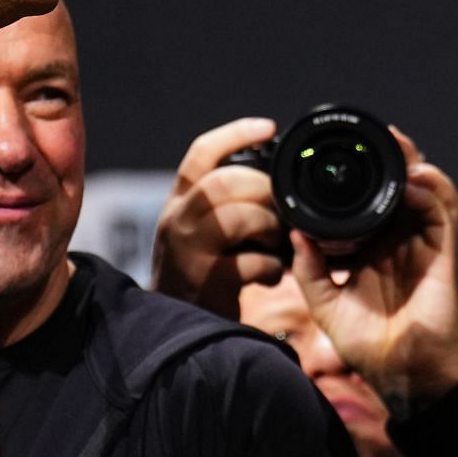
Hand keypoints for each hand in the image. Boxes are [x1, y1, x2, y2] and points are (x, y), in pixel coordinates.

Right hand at [152, 118, 287, 319]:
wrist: (175, 329)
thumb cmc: (201, 273)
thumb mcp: (202, 231)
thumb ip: (225, 204)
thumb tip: (274, 180)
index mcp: (179, 203)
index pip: (201, 155)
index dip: (235, 135)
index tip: (268, 127)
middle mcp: (176, 221)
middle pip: (221, 183)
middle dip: (262, 188)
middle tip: (281, 208)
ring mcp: (188, 252)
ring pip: (236, 218)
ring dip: (268, 226)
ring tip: (277, 241)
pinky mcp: (205, 282)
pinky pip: (249, 263)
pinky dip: (271, 267)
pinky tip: (272, 275)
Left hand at [291, 130, 457, 408]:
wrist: (400, 372)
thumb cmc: (366, 344)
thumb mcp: (324, 303)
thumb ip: (308, 269)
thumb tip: (294, 232)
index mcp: (371, 247)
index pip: (370, 200)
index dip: (363, 175)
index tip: (340, 155)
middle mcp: (399, 240)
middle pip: (402, 185)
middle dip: (392, 157)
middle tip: (374, 137)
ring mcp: (422, 244)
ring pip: (427, 189)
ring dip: (415, 165)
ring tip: (398, 146)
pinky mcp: (442, 253)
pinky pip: (443, 212)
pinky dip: (430, 191)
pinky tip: (412, 182)